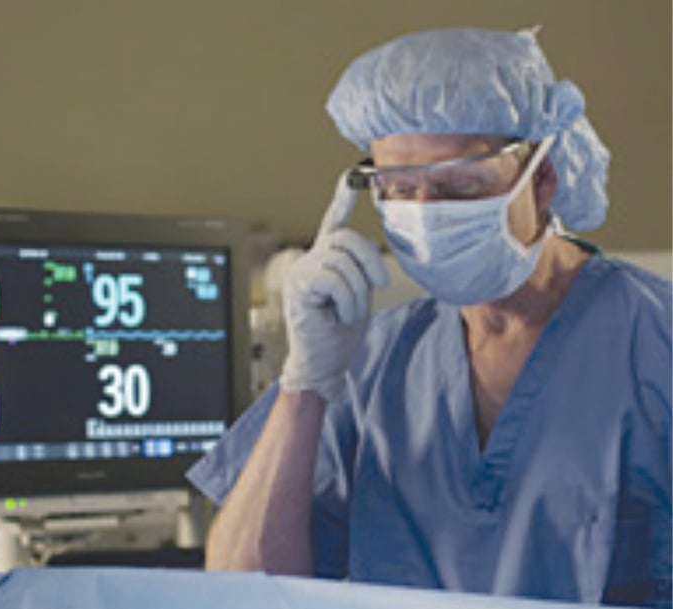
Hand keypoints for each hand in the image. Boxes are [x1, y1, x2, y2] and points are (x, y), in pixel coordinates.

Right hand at [279, 172, 387, 402]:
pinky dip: (346, 300)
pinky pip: (334, 279)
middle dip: (370, 264)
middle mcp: (310, 259)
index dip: (342, 199)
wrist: (324, 365)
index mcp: (326, 260)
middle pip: (348, 238)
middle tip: (378, 287)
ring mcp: (301, 270)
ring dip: (358, 293)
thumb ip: (361, 269)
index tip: (351, 176)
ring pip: (344, 262)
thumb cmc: (340, 333)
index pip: (334, 222)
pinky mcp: (298, 285)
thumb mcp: (359, 295)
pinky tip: (338, 315)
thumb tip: (370, 246)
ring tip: (349, 313)